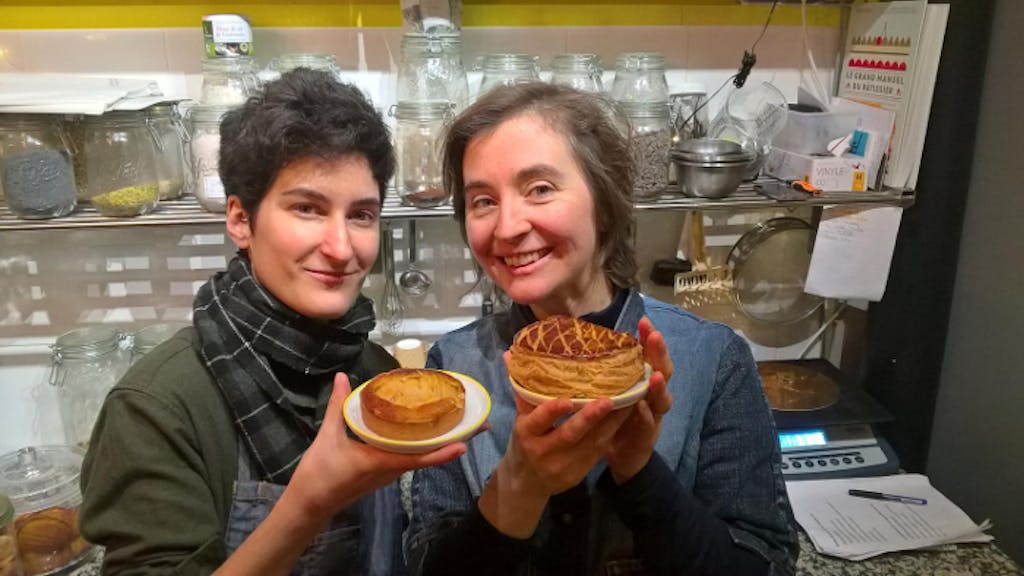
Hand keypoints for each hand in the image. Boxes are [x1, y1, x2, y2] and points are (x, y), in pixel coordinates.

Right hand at [288, 373, 466, 520]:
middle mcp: (389, 470)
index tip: (464, 443)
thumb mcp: (327, 437)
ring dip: (439, 444)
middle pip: (426, 457)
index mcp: (379, 462)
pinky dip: (421, 447)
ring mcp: (387, 473)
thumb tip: (343, 376)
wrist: (309, 503)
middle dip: (451, 442)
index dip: (442, 453)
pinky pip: (408, 459)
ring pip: (419, 458)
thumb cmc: (319, 473)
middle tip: (475, 425)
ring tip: (457, 425)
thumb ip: (337, 406)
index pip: (417, 459)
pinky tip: (425, 433)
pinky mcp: (382, 473)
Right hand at [505, 388, 630, 497]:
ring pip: (591, 442)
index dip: (551, 412)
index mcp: (526, 434)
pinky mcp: (579, 473)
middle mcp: (544, 452)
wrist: (527, 483)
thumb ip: (521, 388)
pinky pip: (599, 450)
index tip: (566, 400)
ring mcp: (564, 466)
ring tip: (628, 401)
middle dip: (589, 418)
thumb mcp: (520, 419)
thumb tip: (510, 353)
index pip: (538, 421)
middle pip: (569, 434)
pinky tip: (625, 416)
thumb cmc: (524, 443)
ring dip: (611, 422)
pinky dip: (612, 432)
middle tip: (608, 400)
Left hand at [606, 318, 673, 483]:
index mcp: (642, 383)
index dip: (649, 340)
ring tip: (653, 374)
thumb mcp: (610, 394)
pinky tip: (641, 407)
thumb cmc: (614, 421)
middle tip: (655, 337)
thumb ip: (604, 375)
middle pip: (662, 371)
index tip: (643, 321)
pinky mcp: (648, 438)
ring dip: (658, 386)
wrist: (622, 459)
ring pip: (662, 398)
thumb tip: (583, 346)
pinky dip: (646, 416)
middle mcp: (653, 397)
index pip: (649, 357)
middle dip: (659, 354)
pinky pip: (648, 425)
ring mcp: (654, 417)